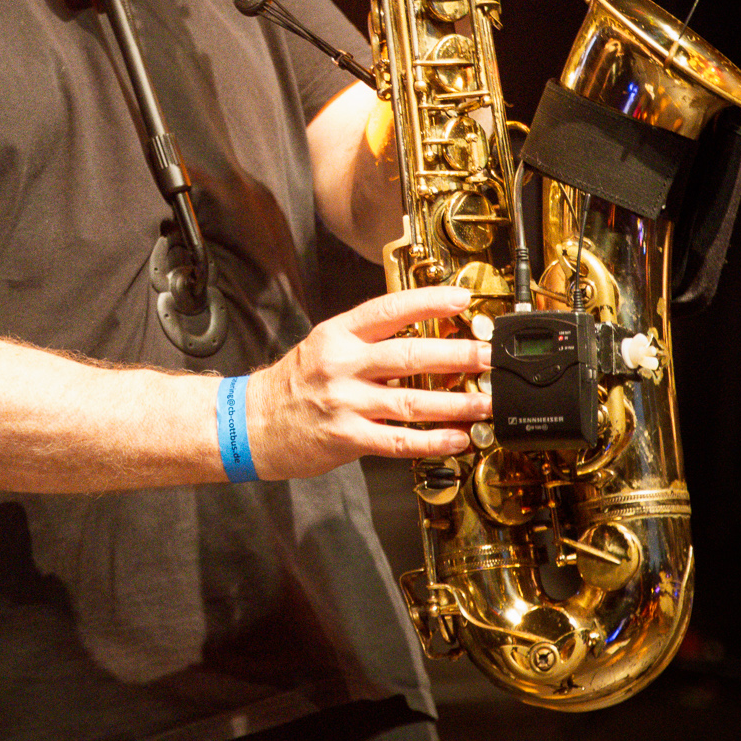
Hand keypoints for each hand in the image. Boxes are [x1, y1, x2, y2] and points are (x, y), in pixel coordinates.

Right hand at [245, 285, 489, 478]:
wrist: (252, 422)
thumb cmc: (294, 383)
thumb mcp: (325, 346)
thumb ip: (369, 344)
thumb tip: (425, 343)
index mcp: (338, 334)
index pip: (389, 310)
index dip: (429, 303)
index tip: (463, 299)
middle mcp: (342, 364)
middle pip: (409, 355)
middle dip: (457, 355)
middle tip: (488, 356)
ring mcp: (345, 402)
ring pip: (411, 401)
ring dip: (456, 403)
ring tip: (485, 402)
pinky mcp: (347, 438)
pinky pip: (399, 441)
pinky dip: (433, 440)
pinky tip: (458, 438)